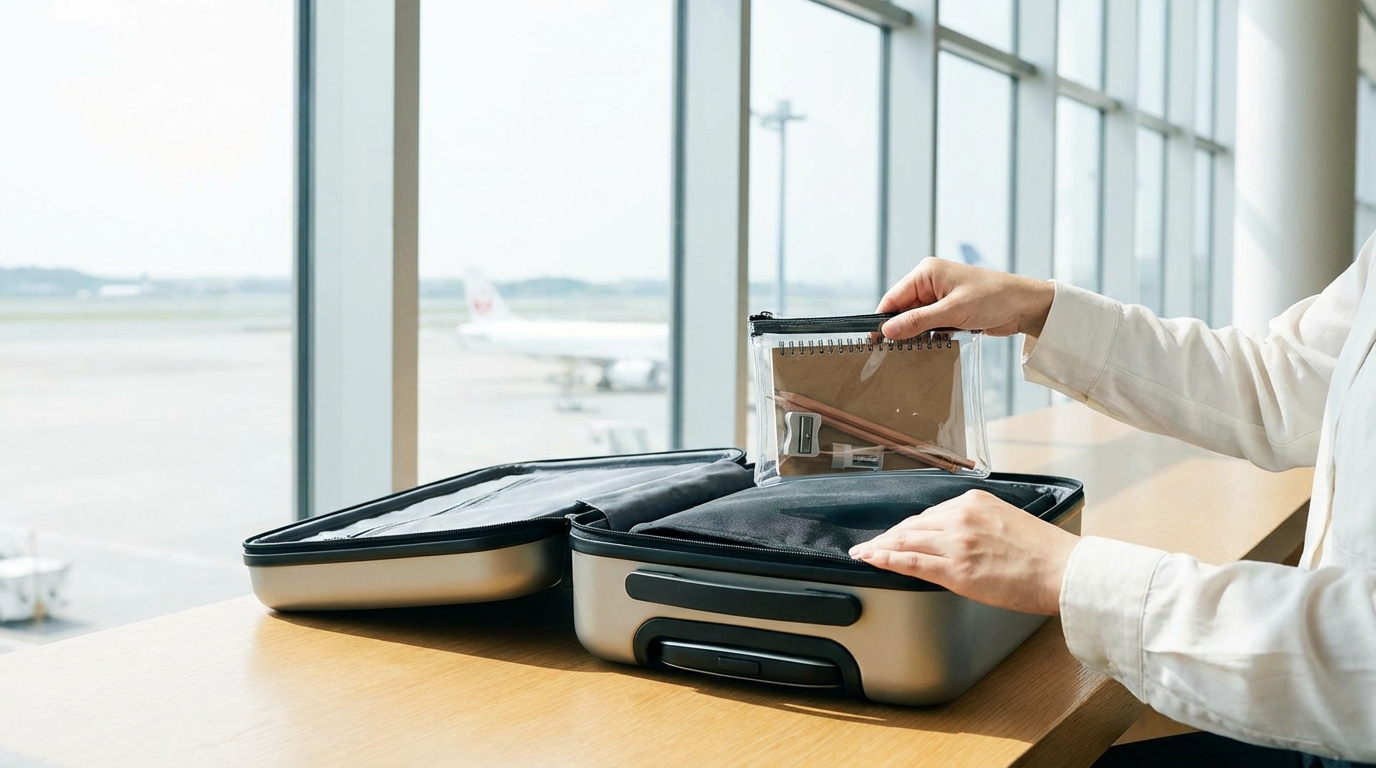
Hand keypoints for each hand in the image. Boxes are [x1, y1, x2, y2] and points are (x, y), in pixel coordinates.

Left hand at [848, 490, 1078, 614]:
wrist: (1065, 571)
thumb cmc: (1045, 553)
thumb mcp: (1007, 521)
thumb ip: (979, 524)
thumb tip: (960, 538)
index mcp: (974, 502)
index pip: (929, 515)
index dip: (906, 528)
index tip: (893, 533)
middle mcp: (960, 516)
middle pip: (911, 526)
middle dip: (887, 536)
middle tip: (869, 544)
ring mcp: (956, 542)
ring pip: (905, 542)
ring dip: (879, 547)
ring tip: (863, 553)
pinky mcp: (955, 568)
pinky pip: (910, 562)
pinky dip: (885, 559)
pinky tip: (871, 559)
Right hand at [876, 257, 1054, 340]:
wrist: (1025, 305)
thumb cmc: (993, 298)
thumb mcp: (952, 311)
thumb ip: (917, 321)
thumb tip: (887, 331)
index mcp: (926, 273)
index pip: (893, 298)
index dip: (882, 320)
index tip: (874, 342)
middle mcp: (930, 282)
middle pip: (902, 311)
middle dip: (901, 330)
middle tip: (893, 353)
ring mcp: (940, 297)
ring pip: (916, 320)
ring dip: (917, 335)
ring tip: (914, 351)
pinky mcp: (950, 311)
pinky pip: (930, 326)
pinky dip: (930, 336)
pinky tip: (932, 346)